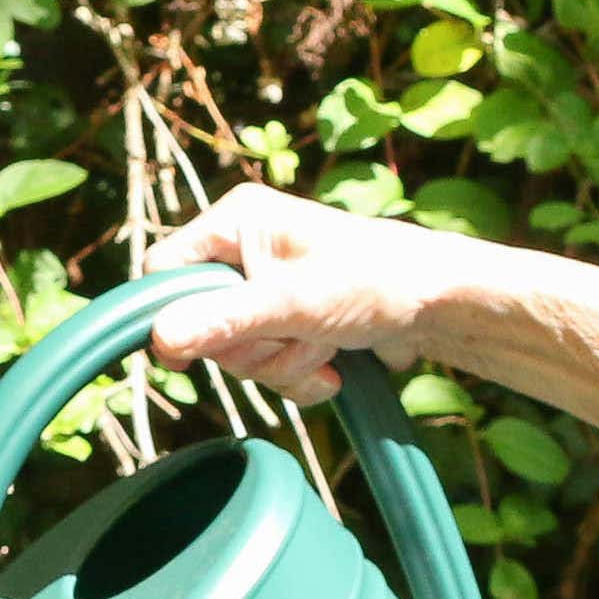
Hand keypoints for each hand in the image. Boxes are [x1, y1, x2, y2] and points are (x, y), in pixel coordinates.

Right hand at [139, 184, 501, 402]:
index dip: (173, 313)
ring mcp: (263, 291)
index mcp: (236, 221)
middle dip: (253, 346)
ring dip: (281, 364)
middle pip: (198, 323)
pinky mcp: (284, 325)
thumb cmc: (376, 279)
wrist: (437, 306)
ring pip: (234, 353)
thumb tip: (161, 339)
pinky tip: (331, 366)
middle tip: (297, 334)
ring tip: (325, 344)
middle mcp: (243, 251)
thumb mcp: (294, 301)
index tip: (192, 350)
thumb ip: (226, 320)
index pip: (165, 270)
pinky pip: (265, 369)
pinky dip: (297, 377)